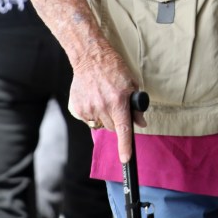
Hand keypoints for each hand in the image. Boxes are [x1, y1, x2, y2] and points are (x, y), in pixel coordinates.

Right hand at [68, 48, 147, 163]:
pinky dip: (92, 113)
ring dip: (104, 117)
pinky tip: (93, 98)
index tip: (126, 159)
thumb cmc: (114, 68)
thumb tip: (140, 123)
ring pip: (100, 124)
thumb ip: (136, 106)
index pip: (123, 130)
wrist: (90, 57)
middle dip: (117, 121)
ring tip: (103, 98)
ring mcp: (88, 108)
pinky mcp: (77, 108)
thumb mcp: (132, 84)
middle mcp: (102, 107)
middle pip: (112, 128)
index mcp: (118, 101)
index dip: (125, 146)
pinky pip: (88, 119)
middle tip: (116, 105)